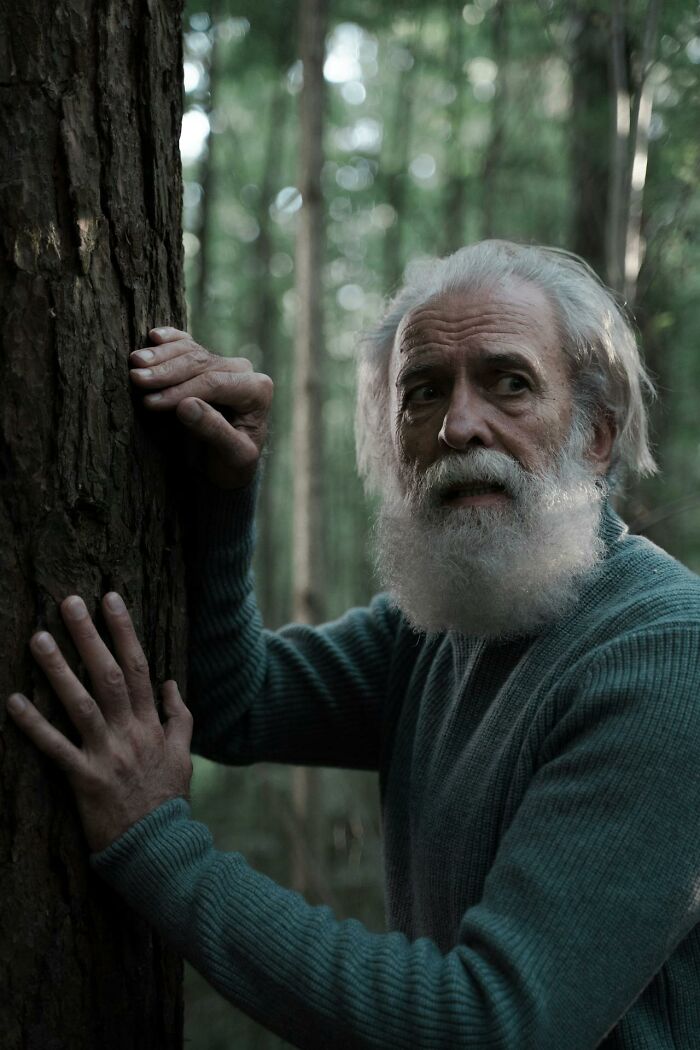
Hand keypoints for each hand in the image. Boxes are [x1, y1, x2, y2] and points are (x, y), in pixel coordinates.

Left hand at [5, 593, 192, 852]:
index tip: (109, 599)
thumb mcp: (184, 754)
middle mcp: (129, 732)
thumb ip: (178, 716)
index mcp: (151, 723)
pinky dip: (34, 724)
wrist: (159, 847)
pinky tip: (13, 701)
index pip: (138, 666)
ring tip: (38, 638)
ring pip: (81, 703)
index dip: (123, 631)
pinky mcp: (84, 779)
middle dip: (89, 636)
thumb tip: (170, 682)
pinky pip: (55, 747)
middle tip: (69, 602)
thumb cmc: (167, 800)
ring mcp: (106, 755)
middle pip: (109, 675)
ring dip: (59, 669)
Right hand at [129, 327, 272, 488]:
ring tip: (134, 362)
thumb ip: (214, 430)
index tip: (150, 402)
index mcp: (257, 390)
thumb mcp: (232, 456)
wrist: (227, 462)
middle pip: (200, 363)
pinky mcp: (206, 361)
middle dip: (166, 371)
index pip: (214, 383)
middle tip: (136, 378)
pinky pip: (186, 344)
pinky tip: (153, 337)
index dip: (180, 390)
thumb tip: (186, 405)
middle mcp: (243, 371)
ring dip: (160, 356)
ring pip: (190, 351)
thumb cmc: (232, 462)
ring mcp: (224, 363)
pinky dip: (169, 341)